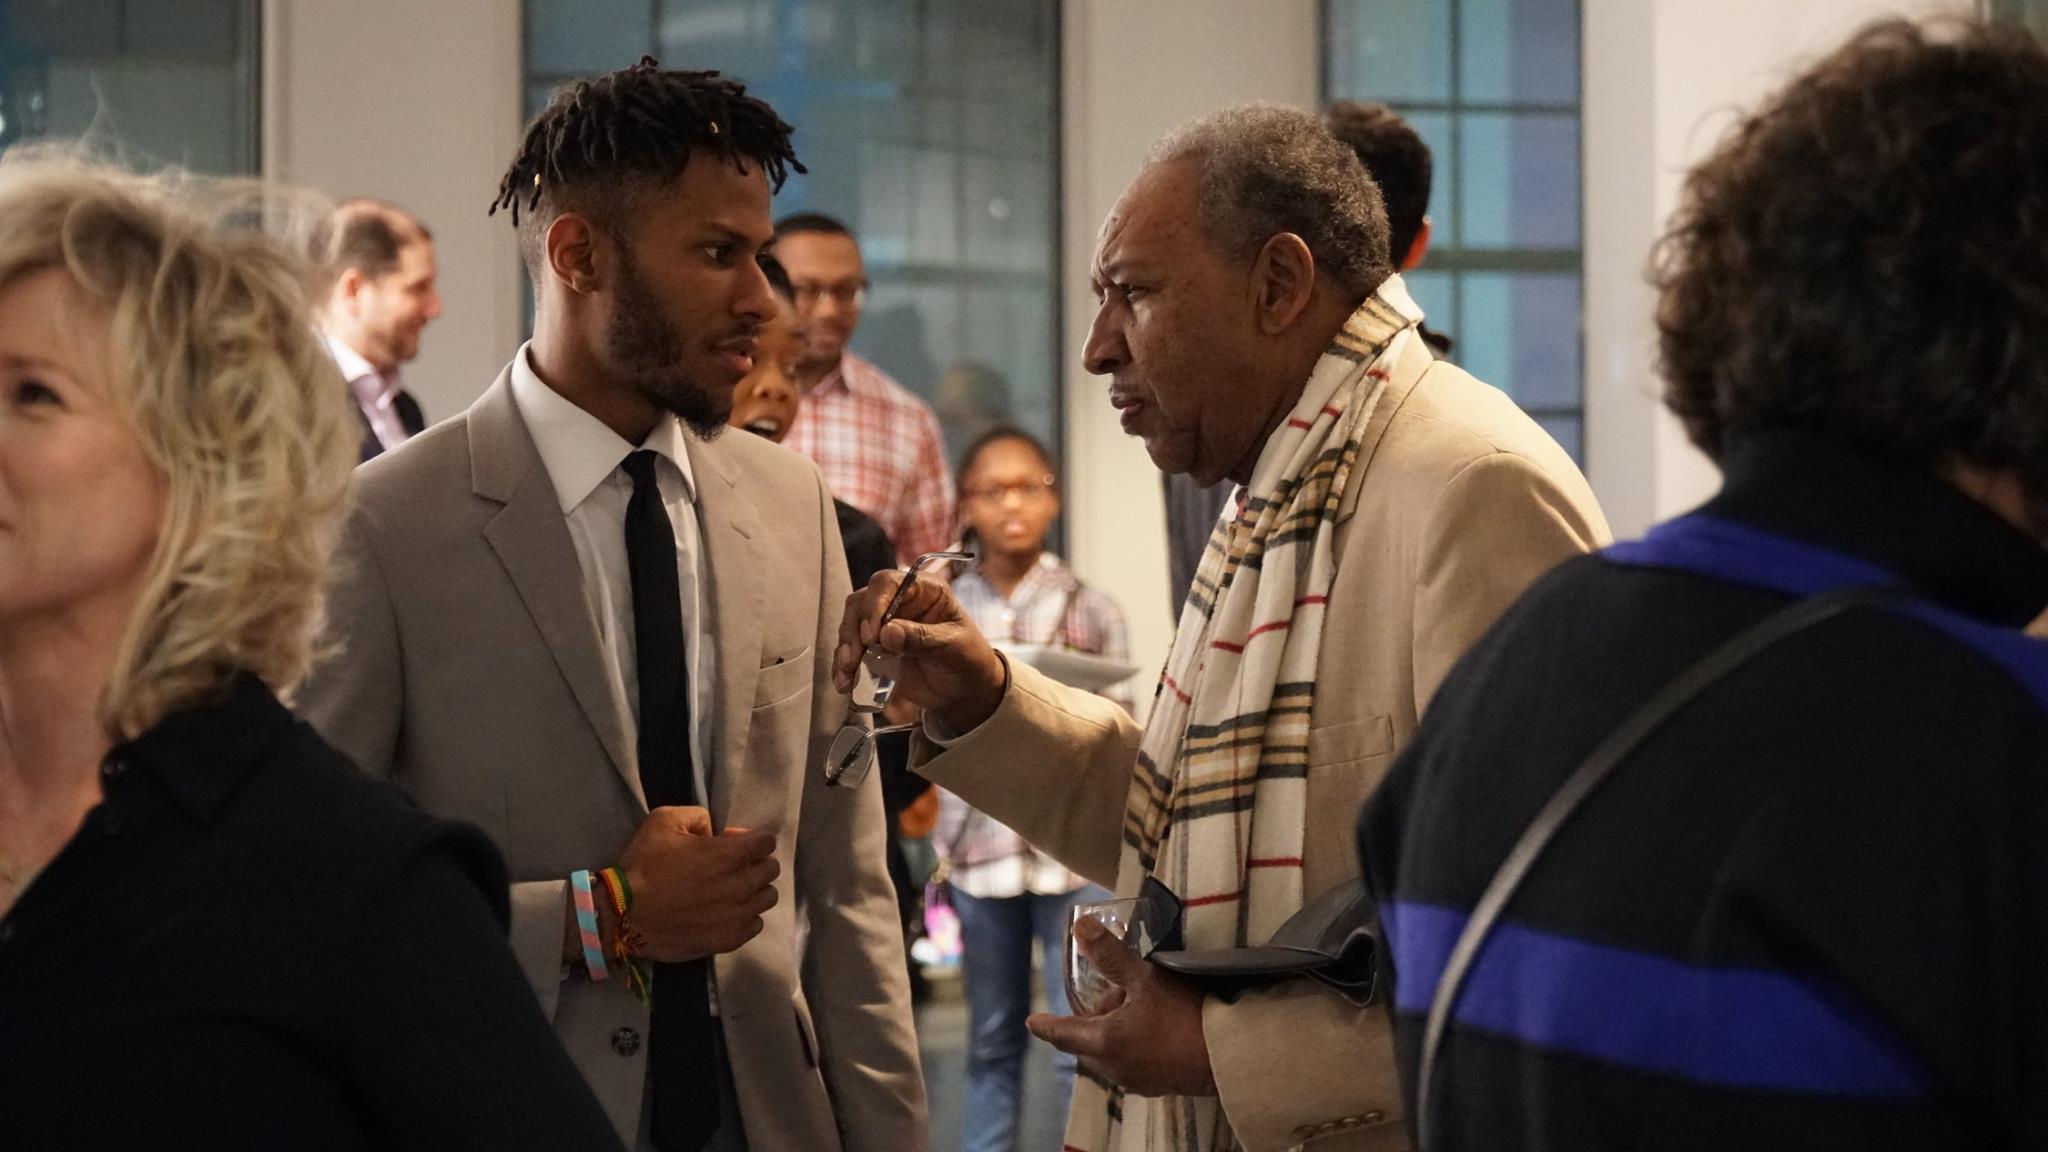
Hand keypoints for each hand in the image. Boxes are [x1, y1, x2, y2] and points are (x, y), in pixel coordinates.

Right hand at [617, 807, 778, 962]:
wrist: (624, 915)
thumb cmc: (643, 866)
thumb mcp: (663, 821)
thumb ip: (698, 817)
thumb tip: (714, 831)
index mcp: (729, 855)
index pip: (767, 842)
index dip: (750, 838)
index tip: (730, 843)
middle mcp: (740, 885)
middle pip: (771, 870)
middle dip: (754, 863)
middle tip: (730, 867)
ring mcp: (737, 915)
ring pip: (767, 898)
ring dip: (754, 890)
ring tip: (730, 891)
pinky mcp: (729, 940)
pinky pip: (755, 924)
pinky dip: (745, 916)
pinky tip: (725, 912)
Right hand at [832, 570, 1006, 731]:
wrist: (966, 690)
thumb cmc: (968, 659)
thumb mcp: (953, 647)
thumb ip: (922, 639)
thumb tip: (887, 633)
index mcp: (923, 590)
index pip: (888, 583)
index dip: (874, 604)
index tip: (872, 634)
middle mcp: (899, 602)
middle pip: (861, 603)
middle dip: (853, 630)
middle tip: (854, 657)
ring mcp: (883, 625)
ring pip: (851, 626)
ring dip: (845, 649)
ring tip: (846, 674)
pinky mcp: (874, 649)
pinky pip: (852, 651)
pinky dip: (844, 666)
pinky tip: (845, 682)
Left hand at [1026, 916, 1218, 1097]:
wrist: (1229, 1056)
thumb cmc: (1184, 1017)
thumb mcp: (1145, 979)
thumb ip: (1111, 955)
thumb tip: (1080, 929)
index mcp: (1103, 1043)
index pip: (1063, 1034)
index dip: (1046, 1025)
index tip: (1032, 1022)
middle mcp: (1115, 1068)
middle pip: (1088, 1043)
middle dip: (1092, 1019)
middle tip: (1112, 992)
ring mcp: (1138, 1080)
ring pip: (1111, 1054)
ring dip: (1114, 1031)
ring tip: (1138, 1003)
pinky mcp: (1161, 1084)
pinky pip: (1133, 1062)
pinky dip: (1132, 1044)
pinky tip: (1155, 1027)